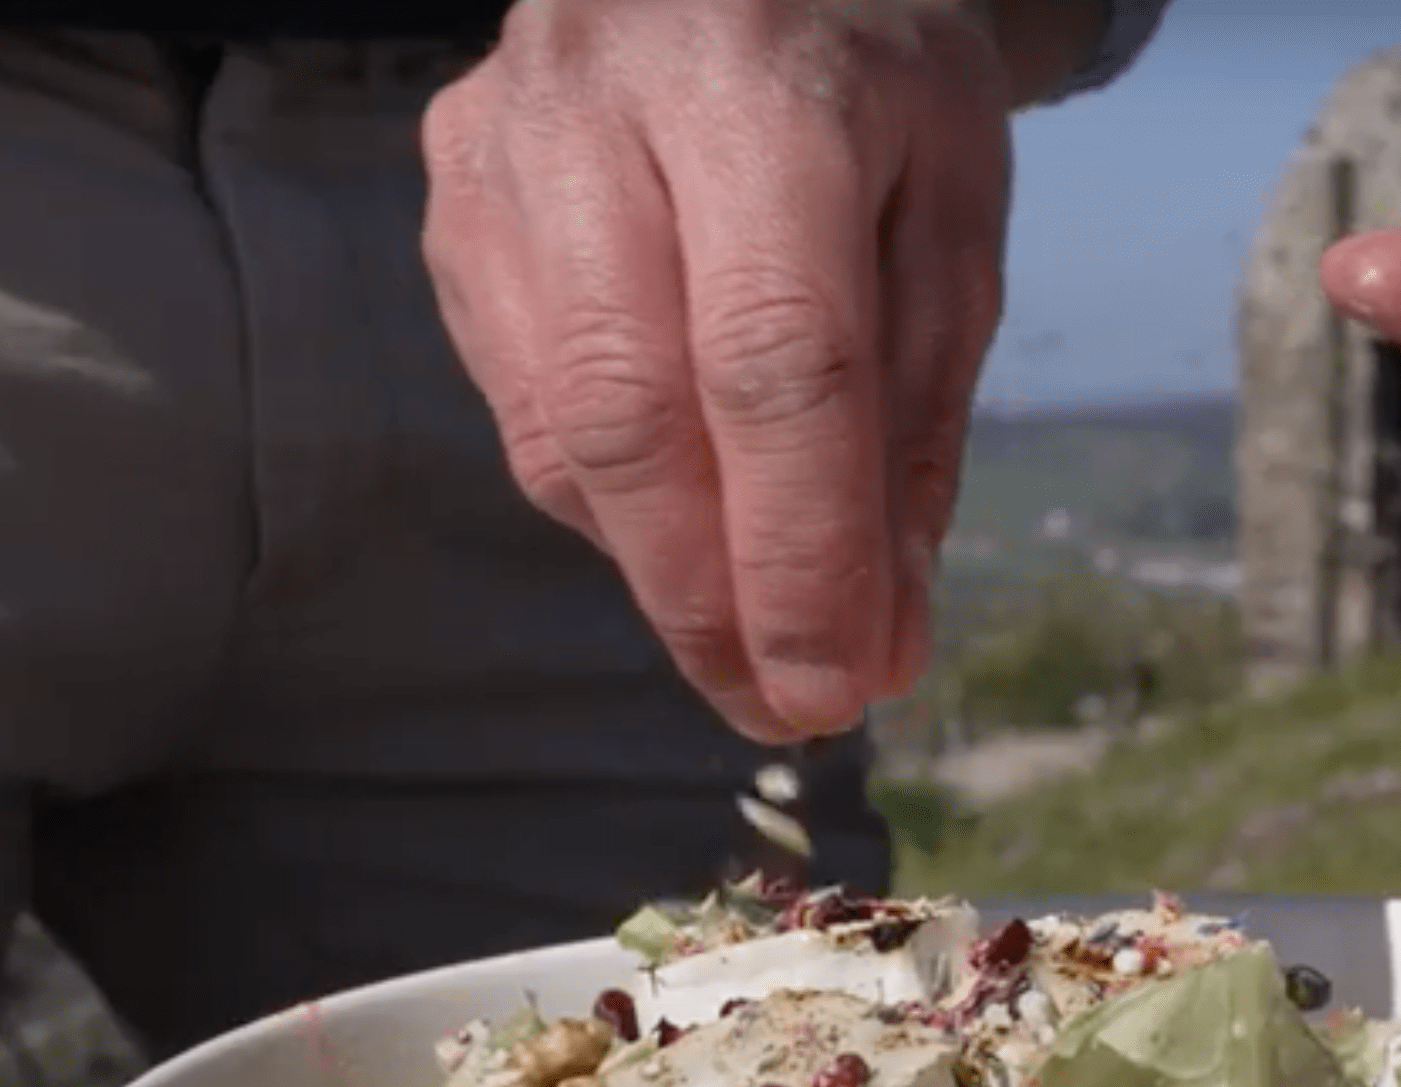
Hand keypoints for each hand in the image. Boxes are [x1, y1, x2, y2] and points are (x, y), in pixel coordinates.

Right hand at [422, 0, 1013, 741]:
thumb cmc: (868, 67)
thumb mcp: (950, 207)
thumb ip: (914, 416)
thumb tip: (876, 635)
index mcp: (762, 82)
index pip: (773, 360)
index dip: (800, 549)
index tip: (837, 687)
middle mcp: (599, 104)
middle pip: (633, 415)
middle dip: (711, 598)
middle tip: (784, 705)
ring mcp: (497, 152)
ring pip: (560, 429)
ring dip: (660, 570)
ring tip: (751, 639)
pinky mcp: (450, 202)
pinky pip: (523, 404)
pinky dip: (609, 500)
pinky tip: (684, 520)